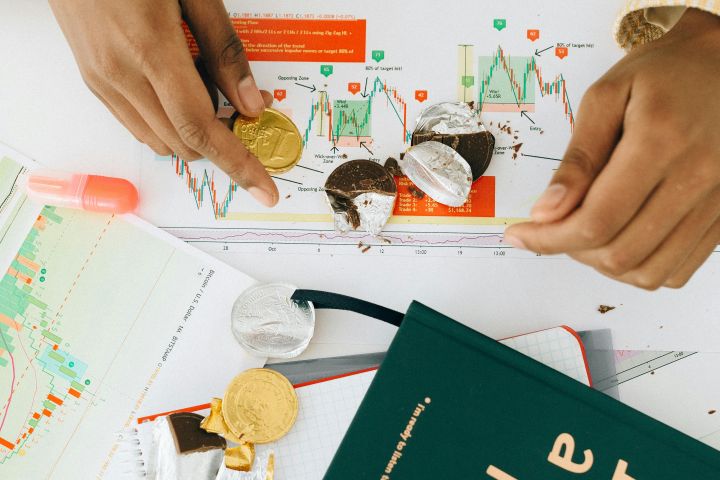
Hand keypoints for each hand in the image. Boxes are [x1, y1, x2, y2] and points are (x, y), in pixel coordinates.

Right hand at [49, 0, 278, 206]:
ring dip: (192, 132)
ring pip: (159, 140)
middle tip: (244, 106)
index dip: (238, 164)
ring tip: (205, 85)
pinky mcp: (92, 79)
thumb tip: (251, 103)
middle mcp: (120, 74)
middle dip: (222, 140)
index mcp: (151, 49)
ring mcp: (101, 80)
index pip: (201, 128)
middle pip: (183, 142)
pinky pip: (136, 123)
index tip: (264, 190)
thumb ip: (223, 50)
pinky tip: (178, 87)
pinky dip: (167, 122)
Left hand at [504, 8, 719, 289]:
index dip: (549, 238)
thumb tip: (546, 212)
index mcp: (661, 143)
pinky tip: (619, 238)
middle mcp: (697, 179)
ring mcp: (717, 203)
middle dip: (570, 249)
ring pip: (648, 272)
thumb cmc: (663, 74)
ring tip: (584, 231)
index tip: (519, 234)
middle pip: (620, 253)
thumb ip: (577, 158)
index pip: (596, 220)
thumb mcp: (606, 97)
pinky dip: (638, 268)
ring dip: (602, 264)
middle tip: (551, 227)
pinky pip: (677, 270)